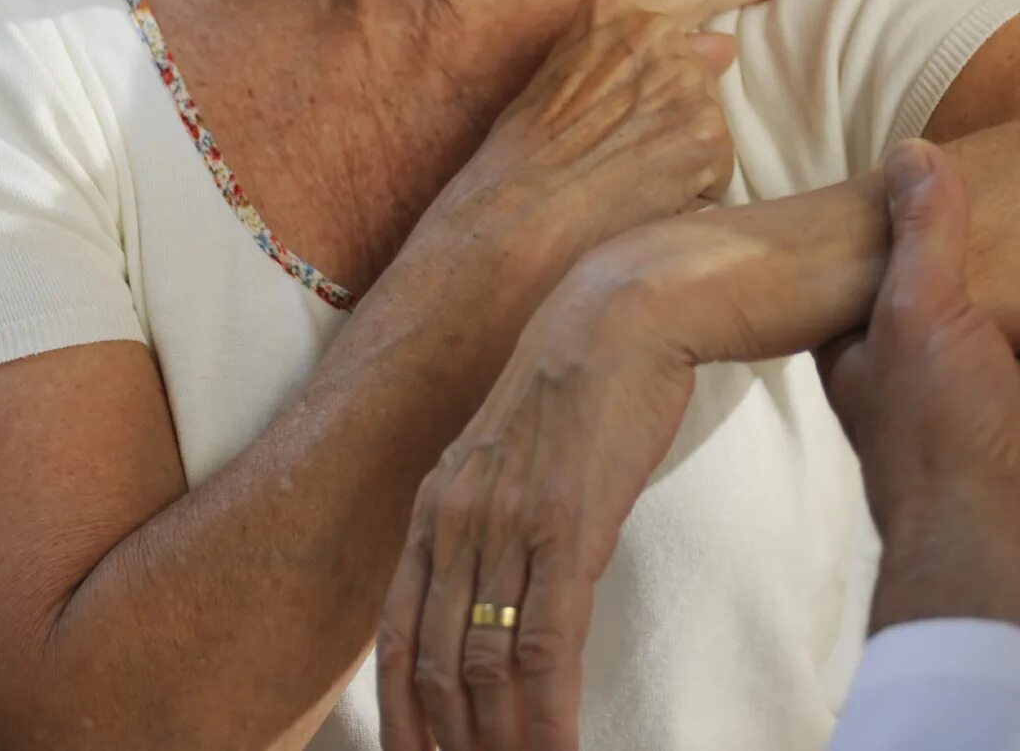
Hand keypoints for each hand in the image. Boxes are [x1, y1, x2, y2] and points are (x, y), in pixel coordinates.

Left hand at [375, 243, 697, 750]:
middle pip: (439, 672)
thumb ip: (494, 526)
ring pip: (488, 673)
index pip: (398, 641)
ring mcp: (507, 526)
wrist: (621, 312)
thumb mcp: (511, 460)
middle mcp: (455, 523)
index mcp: (435, 510)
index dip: (403, 721)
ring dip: (505, 748)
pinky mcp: (566, 528)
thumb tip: (500, 600)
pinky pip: (546, 648)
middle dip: (457, 749)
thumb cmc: (579, 387)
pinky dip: (549, 718)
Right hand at [413, 0, 782, 317]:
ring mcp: (687, 83)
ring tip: (624, 177)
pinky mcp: (708, 133)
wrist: (517, 215)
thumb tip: (721, 45)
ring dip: (683, 153)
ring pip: (710, 122)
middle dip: (680, 110)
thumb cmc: (526, 155)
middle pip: (703, 71)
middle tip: (627, 150)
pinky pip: (717, 168)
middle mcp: (658, 35)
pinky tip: (644, 198)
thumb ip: (634, 50)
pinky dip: (691, 189)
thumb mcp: (565, 74)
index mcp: (616, 10)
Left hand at [824, 140, 1019, 640]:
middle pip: (981, 282)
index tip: (923, 161)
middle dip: (1004, 238)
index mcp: (882, 347)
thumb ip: (924, 231)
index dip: (899, 223)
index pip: (884, 270)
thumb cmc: (940, 438)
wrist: (1015, 540)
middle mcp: (951, 364)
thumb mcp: (914, 311)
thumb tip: (911, 150)